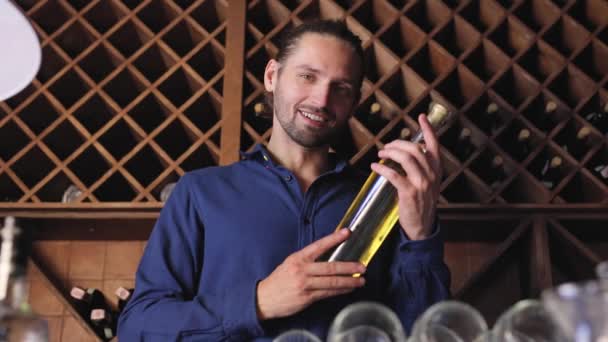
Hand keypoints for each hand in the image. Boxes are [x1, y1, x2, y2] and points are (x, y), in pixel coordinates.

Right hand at [256, 229, 365, 319]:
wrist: (263, 299)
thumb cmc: (279, 280)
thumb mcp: (290, 264)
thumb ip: (307, 260)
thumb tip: (328, 256)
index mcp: (298, 258)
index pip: (319, 245)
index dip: (334, 238)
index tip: (347, 233)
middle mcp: (302, 270)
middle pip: (331, 267)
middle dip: (349, 267)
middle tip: (362, 266)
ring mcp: (305, 285)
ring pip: (332, 282)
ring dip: (349, 282)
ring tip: (361, 280)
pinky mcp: (307, 298)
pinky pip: (328, 293)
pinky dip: (340, 291)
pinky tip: (348, 289)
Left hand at [371, 114, 440, 239]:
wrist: (422, 226)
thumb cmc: (421, 202)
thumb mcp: (428, 182)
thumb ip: (421, 167)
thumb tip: (406, 151)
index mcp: (437, 169)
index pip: (434, 145)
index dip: (428, 129)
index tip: (421, 117)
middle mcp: (432, 174)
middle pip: (414, 149)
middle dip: (397, 144)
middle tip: (386, 147)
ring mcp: (422, 184)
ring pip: (406, 158)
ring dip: (390, 153)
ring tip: (380, 154)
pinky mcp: (409, 193)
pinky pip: (394, 175)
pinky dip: (382, 168)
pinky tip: (375, 166)